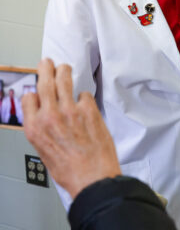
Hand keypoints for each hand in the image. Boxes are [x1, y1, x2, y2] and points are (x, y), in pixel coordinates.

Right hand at [22, 58, 121, 198]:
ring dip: (64, 71)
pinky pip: (84, 95)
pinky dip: (84, 98)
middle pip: (44, 83)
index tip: (36, 91)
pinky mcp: (88, 109)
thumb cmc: (70, 170)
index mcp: (35, 128)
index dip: (33, 93)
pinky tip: (85, 104)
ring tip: (64, 67)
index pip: (28, 99)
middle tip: (47, 62)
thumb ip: (44, 131)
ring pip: (64, 80)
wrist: (92, 177)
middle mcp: (49, 116)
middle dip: (45, 69)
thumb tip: (47, 121)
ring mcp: (70, 110)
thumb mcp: (45, 152)